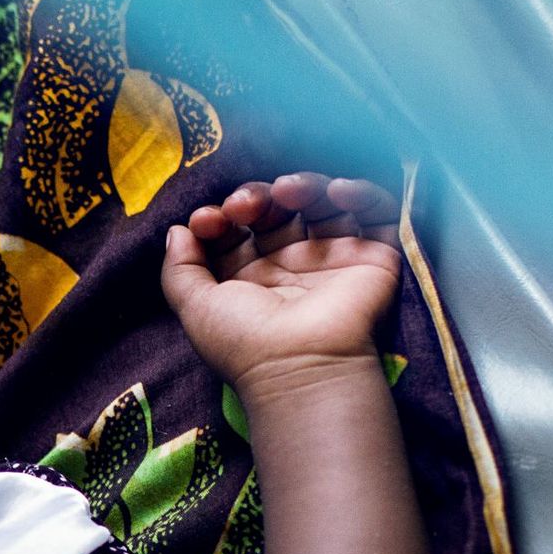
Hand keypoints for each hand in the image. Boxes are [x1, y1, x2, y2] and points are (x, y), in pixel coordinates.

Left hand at [161, 172, 402, 397]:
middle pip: (274, 210)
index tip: (206, 221)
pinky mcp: (372, 257)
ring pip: (320, 203)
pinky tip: (338, 191)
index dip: (219, 217)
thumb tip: (177, 231)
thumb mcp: (196, 307)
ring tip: (286, 193)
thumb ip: (180, 269)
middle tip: (244, 206)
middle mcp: (289, 266)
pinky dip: (361, 193)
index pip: (234, 230)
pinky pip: (375, 213)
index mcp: (247, 278)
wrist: (302, 367)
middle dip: (255, 197)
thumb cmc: (244, 342)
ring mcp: (331, 259)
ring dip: (302, 186)